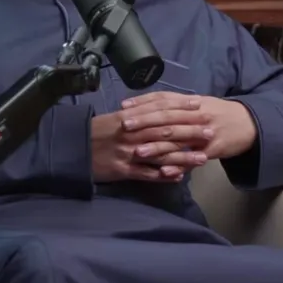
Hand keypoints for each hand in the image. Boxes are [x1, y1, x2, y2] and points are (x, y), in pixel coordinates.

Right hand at [91, 98, 213, 182]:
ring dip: (183, 156)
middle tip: (210, 130)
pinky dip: (163, 176)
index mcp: (130, 118)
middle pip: (166, 131)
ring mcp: (129, 153)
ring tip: (203, 157)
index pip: (160, 110)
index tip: (199, 105)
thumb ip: (135, 114)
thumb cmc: (95, 131)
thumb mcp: (114, 117)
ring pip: (161, 154)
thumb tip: (157, 108)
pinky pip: (147, 174)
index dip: (180, 108)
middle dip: (190, 131)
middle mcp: (131, 134)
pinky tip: (179, 177)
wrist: (72, 148)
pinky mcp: (124, 171)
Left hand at [122, 92, 257, 163]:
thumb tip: (148, 104)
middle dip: (144, 122)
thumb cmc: (218, 113)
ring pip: (178, 139)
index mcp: (190, 101)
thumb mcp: (197, 103)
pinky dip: (178, 165)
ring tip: (137, 152)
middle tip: (124, 127)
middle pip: (167, 117)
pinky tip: (164, 172)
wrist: (249, 123)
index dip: (143, 102)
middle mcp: (196, 114)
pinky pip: (193, 159)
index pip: (163, 99)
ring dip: (157, 146)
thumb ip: (175, 104)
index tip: (124, 106)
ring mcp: (204, 132)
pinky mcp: (213, 149)